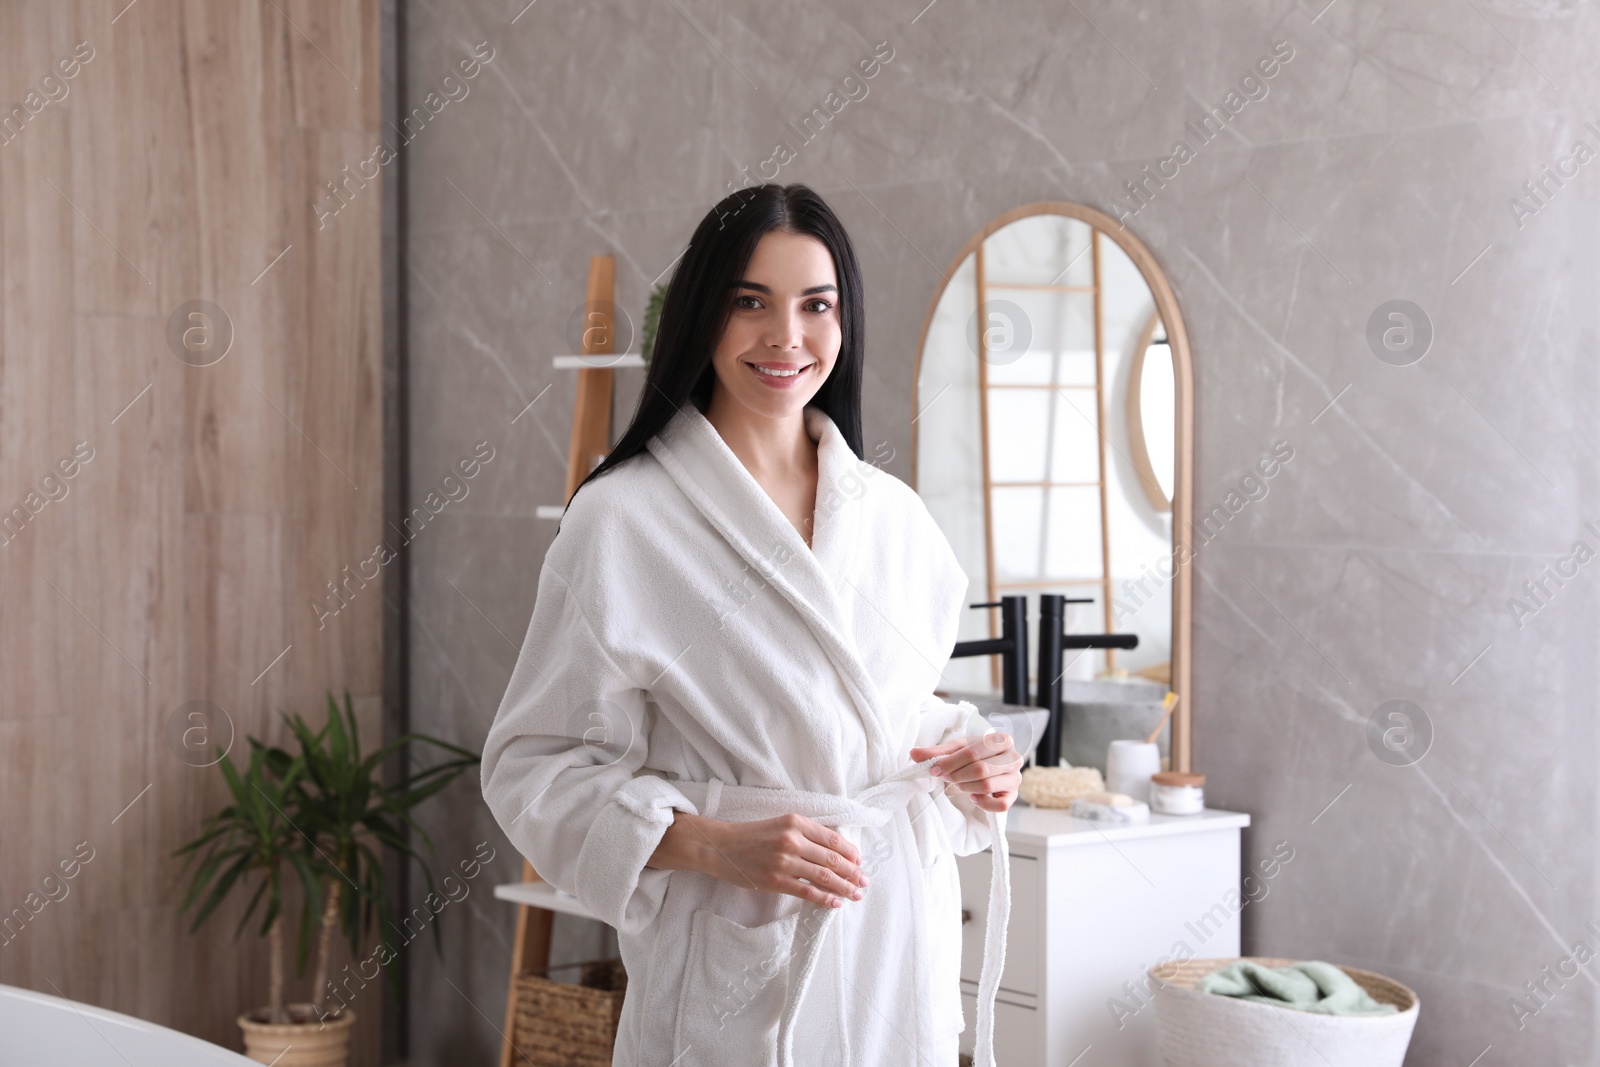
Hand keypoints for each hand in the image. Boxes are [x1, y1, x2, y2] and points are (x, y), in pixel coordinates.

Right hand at [648, 811, 869, 908]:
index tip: (860, 862)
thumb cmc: (752, 835)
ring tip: (856, 894)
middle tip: (864, 882)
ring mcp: (784, 862)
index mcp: (795, 822)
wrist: (721, 846)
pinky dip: (825, 898)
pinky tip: (836, 903)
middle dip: (852, 873)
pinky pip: (807, 892)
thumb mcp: (780, 824)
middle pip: (832, 858)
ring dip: (844, 887)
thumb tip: (835, 850)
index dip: (850, 852)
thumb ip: (805, 833)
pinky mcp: (776, 881)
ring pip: (823, 876)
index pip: (832, 839)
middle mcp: (792, 840)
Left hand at [910, 732, 1022, 812]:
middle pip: (980, 770)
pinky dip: (984, 803)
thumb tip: (913, 753)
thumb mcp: (954, 750)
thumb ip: (934, 752)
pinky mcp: (1013, 795)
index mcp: (1001, 739)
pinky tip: (973, 797)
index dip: (950, 763)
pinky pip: (1001, 805)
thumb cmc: (972, 755)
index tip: (934, 770)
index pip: (973, 752)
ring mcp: (1015, 777)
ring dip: (966, 787)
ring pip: (987, 786)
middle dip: (958, 776)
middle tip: (947, 778)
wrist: (986, 765)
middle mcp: (1013, 757)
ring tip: (959, 784)